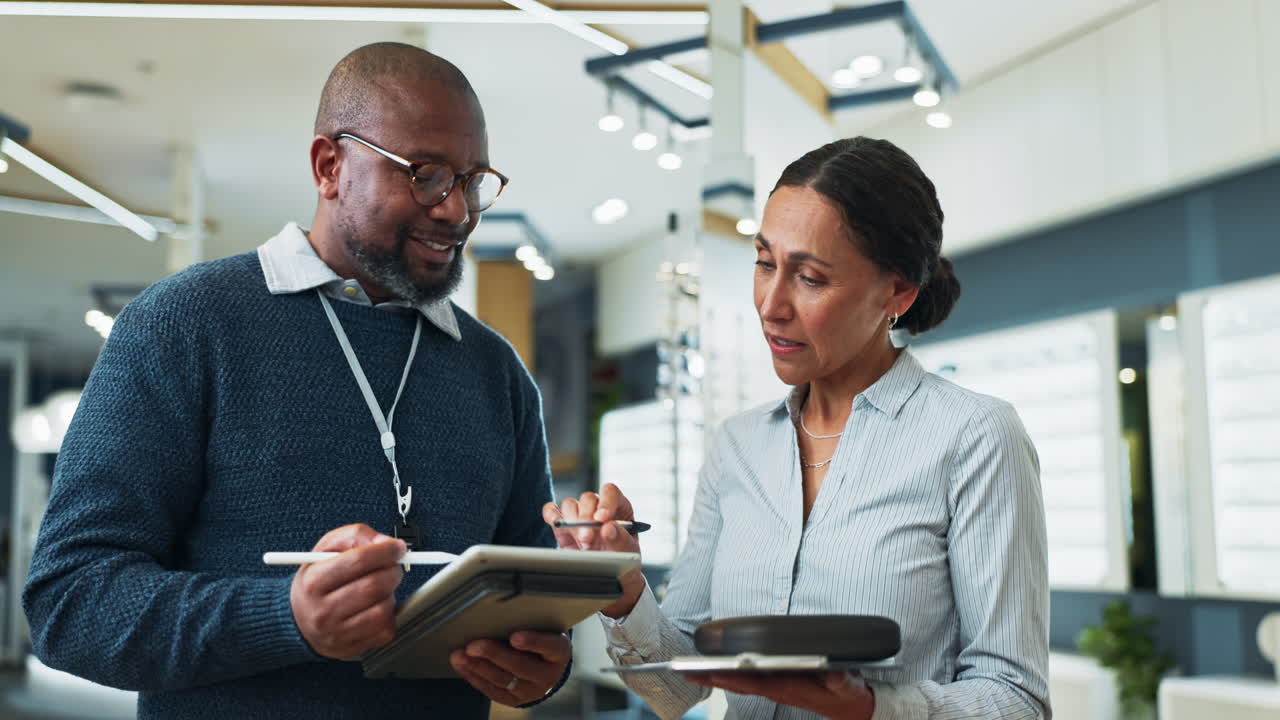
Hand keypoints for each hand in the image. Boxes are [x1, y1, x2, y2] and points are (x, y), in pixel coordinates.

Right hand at [289, 523, 404, 659]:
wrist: (297, 618)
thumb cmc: (317, 580)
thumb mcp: (326, 549)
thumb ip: (356, 536)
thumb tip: (386, 543)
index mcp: (314, 582)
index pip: (358, 561)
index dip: (385, 551)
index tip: (397, 547)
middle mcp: (322, 611)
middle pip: (374, 586)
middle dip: (392, 571)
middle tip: (393, 566)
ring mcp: (336, 634)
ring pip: (383, 610)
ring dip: (390, 595)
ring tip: (380, 589)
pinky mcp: (350, 649)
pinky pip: (385, 631)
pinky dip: (389, 616)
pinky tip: (376, 607)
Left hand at [449, 631, 570, 706]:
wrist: (546, 666)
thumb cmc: (541, 637)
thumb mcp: (543, 628)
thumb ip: (528, 622)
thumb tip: (496, 612)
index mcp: (559, 652)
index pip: (550, 646)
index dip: (533, 642)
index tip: (515, 637)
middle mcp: (548, 675)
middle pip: (520, 666)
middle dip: (494, 655)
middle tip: (474, 645)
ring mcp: (531, 690)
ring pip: (502, 679)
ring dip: (477, 666)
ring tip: (460, 655)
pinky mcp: (514, 700)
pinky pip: (492, 691)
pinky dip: (474, 677)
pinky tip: (463, 665)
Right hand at [542, 483, 644, 617]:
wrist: (612, 577)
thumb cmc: (624, 560)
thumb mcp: (628, 551)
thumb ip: (621, 539)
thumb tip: (608, 527)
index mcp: (619, 507)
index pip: (610, 492)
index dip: (605, 502)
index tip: (602, 518)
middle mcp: (598, 508)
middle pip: (587, 498)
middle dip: (586, 517)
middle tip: (588, 538)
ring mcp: (580, 516)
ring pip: (570, 504)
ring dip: (572, 521)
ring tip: (582, 542)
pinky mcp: (564, 527)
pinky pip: (553, 512)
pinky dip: (551, 515)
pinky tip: (556, 523)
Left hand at [685, 671, 874, 719]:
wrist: (851, 708)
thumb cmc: (847, 694)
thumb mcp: (849, 687)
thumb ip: (842, 682)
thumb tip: (834, 675)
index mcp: (789, 689)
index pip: (754, 682)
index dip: (732, 677)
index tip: (711, 672)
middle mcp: (777, 689)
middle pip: (738, 683)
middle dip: (712, 676)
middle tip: (685, 671)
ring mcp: (775, 688)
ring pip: (739, 682)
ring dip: (716, 676)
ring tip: (691, 669)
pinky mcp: (776, 685)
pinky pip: (747, 680)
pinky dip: (729, 675)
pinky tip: (715, 670)